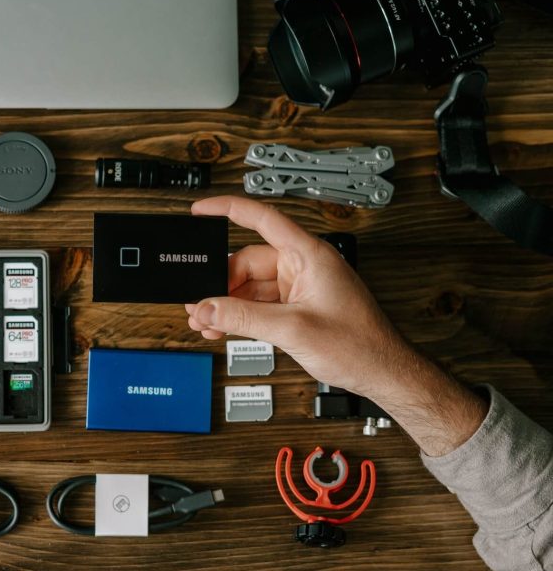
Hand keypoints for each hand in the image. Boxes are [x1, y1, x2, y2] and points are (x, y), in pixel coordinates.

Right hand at [184, 196, 421, 398]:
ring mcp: (300, 287)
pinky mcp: (298, 307)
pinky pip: (260, 304)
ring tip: (205, 320)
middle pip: (248, 261)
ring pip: (251, 286)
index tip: (201, 210)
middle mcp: (304, 266)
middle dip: (221, 283)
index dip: (228, 209)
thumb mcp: (292, 329)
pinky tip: (223, 327)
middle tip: (199, 302)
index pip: (262, 219)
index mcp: (309, 255)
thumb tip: (208, 308)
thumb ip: (244, 317)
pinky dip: (241, 315)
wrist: (382, 373)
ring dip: (227, 303)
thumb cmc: (359, 346)